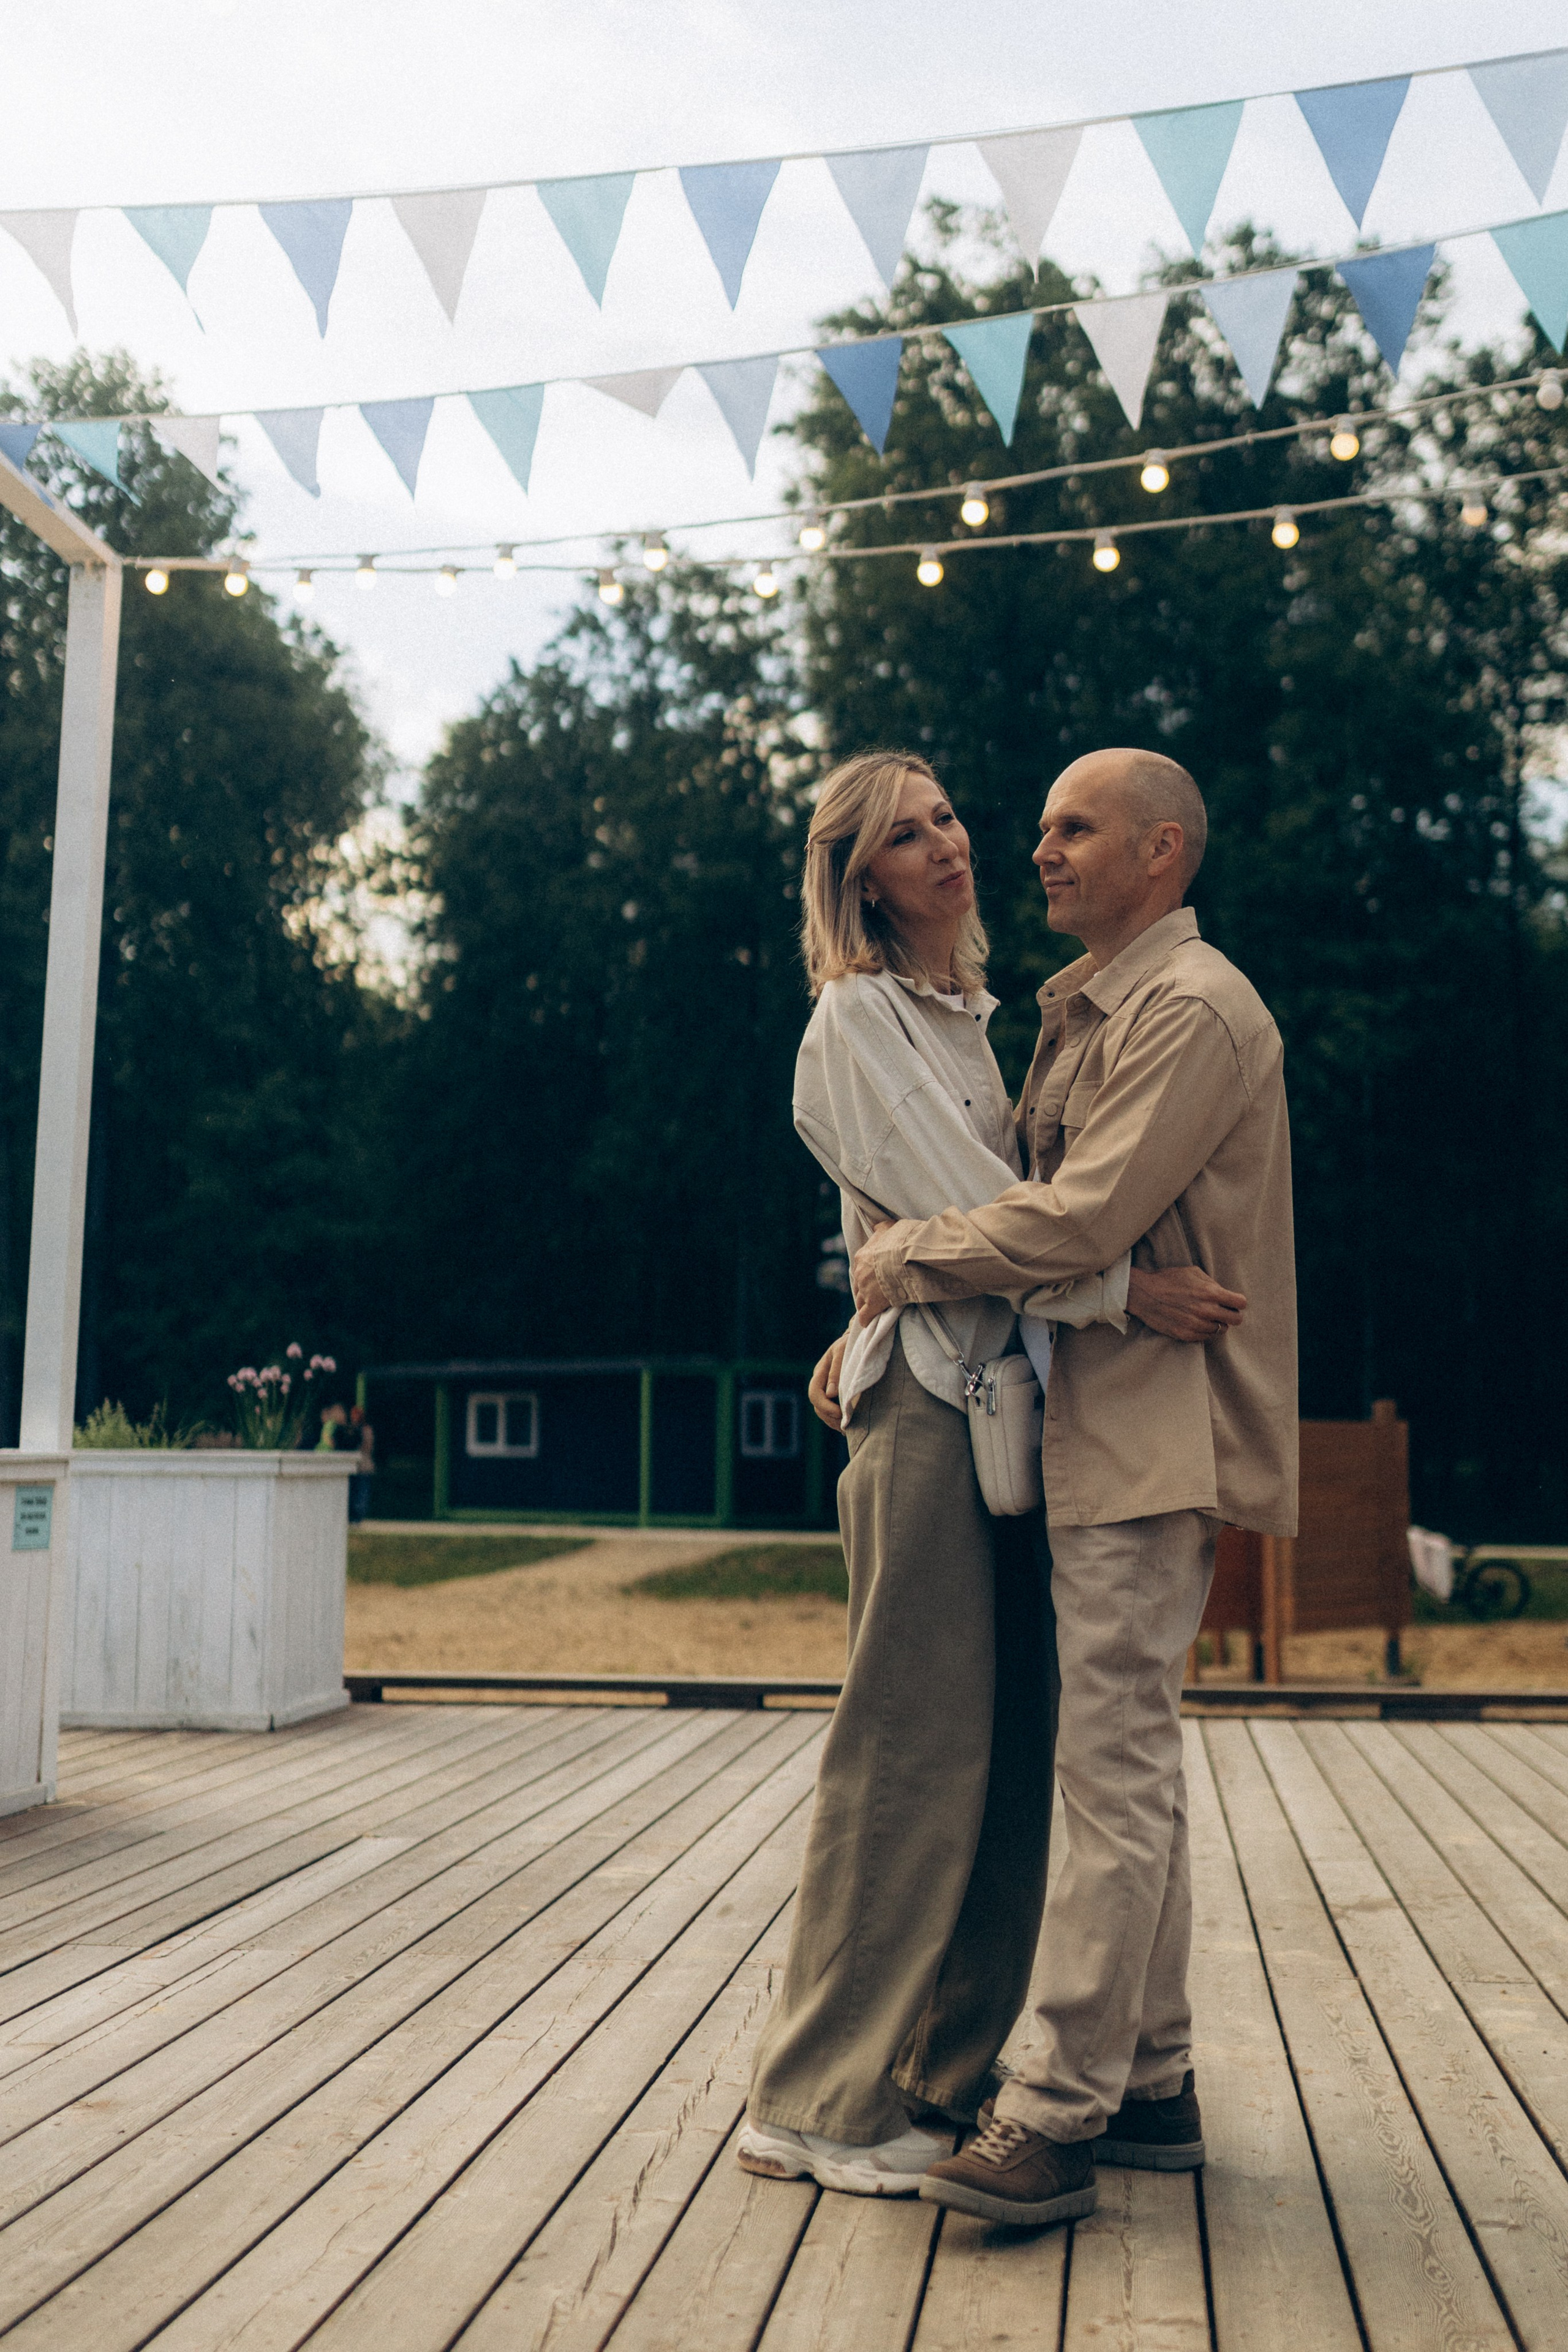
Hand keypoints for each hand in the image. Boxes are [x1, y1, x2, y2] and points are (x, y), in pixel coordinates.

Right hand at [809, 1336, 847, 1431]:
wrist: (860, 1337)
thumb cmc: (852, 1343)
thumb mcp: (844, 1352)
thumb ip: (837, 1371)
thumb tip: (831, 1393)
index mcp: (820, 1371)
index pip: (814, 1393)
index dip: (825, 1406)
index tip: (840, 1413)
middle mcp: (821, 1381)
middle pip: (817, 1406)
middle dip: (830, 1418)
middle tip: (846, 1426)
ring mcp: (827, 1388)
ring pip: (823, 1411)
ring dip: (833, 1421)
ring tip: (847, 1429)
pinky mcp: (836, 1393)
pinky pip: (832, 1410)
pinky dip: (838, 1419)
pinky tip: (848, 1425)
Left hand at [851, 1222, 895, 1324]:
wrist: (910, 1256)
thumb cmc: (903, 1240)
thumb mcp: (891, 1227)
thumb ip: (882, 1228)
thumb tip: (875, 1225)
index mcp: (862, 1256)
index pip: (860, 1269)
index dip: (867, 1275)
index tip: (874, 1279)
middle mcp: (860, 1273)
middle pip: (858, 1286)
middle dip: (864, 1291)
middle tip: (872, 1295)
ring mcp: (865, 1289)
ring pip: (859, 1301)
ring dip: (864, 1305)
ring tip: (871, 1309)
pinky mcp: (873, 1304)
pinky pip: (865, 1316)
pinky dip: (866, 1319)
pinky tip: (868, 1322)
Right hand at [1127, 1263, 1246, 1341]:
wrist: (1143, 1294)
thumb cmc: (1168, 1279)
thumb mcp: (1193, 1272)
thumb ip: (1212, 1283)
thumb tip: (1225, 1294)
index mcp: (1211, 1293)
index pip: (1241, 1303)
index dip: (1238, 1301)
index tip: (1232, 1302)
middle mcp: (1206, 1311)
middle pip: (1236, 1320)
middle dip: (1231, 1314)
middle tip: (1223, 1311)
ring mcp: (1196, 1325)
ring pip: (1221, 1330)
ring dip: (1216, 1323)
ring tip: (1204, 1315)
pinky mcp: (1186, 1335)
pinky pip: (1206, 1337)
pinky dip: (1204, 1330)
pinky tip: (1195, 1321)